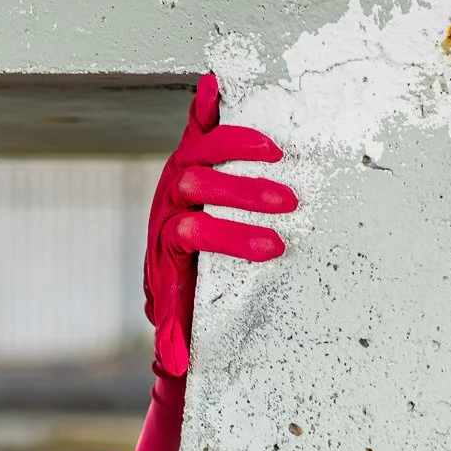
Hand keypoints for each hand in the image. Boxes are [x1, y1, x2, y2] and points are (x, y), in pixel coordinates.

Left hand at [144, 73, 298, 378]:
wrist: (165, 254)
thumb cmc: (179, 284)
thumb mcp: (173, 308)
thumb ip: (172, 334)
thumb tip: (177, 366)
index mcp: (168, 236)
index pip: (193, 231)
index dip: (229, 237)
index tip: (271, 248)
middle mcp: (169, 200)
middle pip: (197, 187)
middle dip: (242, 194)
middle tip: (285, 203)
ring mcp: (179, 172)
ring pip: (199, 151)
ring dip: (236, 146)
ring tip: (276, 153)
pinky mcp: (189, 152)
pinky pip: (196, 124)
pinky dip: (206, 103)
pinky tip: (218, 84)